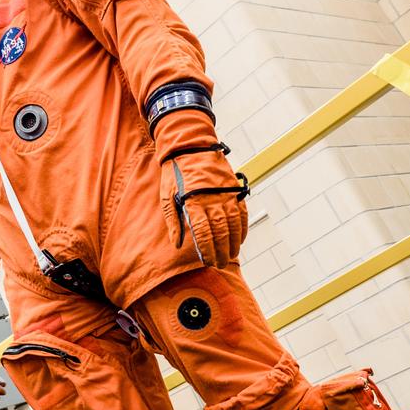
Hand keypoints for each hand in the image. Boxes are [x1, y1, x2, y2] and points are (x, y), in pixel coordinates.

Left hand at [160, 148, 247, 268]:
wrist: (191, 146)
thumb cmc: (175, 172)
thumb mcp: (167, 195)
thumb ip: (173, 221)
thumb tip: (177, 244)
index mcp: (193, 201)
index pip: (203, 232)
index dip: (207, 249)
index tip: (208, 261)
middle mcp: (212, 199)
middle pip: (220, 231)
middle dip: (221, 250)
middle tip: (220, 263)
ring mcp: (225, 193)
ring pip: (233, 223)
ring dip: (234, 242)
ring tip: (232, 255)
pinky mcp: (233, 188)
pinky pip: (242, 211)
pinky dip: (242, 226)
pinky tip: (240, 238)